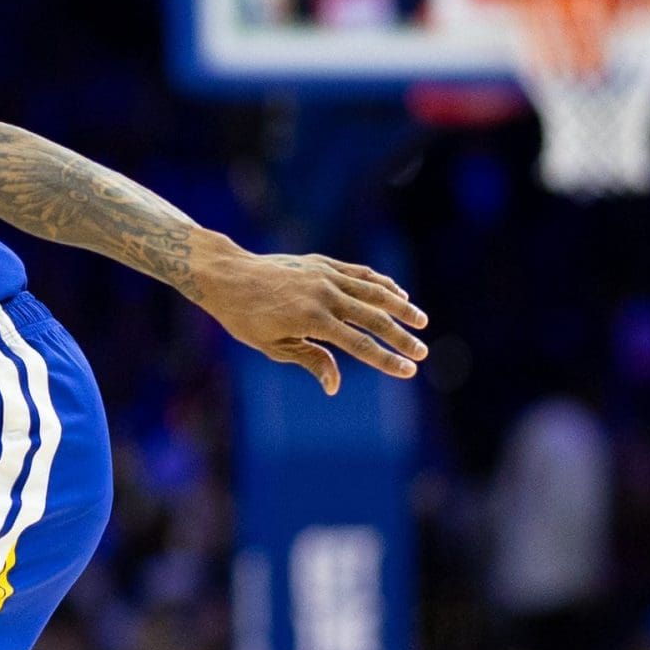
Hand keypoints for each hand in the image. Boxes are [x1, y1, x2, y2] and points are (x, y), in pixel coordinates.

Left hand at [194, 250, 428, 393]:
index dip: (386, 360)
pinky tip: (397, 294)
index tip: (409, 371)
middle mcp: (324, 295)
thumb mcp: (273, 345)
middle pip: (374, 319)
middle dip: (401, 337)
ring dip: (401, 307)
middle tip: (422, 353)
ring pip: (374, 292)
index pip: (359, 345)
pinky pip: (360, 274)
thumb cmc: (245, 317)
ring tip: (421, 322)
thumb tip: (334, 386)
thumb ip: (310, 360)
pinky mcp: (322, 263)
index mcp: (312, 320)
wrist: (227, 275)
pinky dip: (381, 284)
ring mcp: (324, 276)